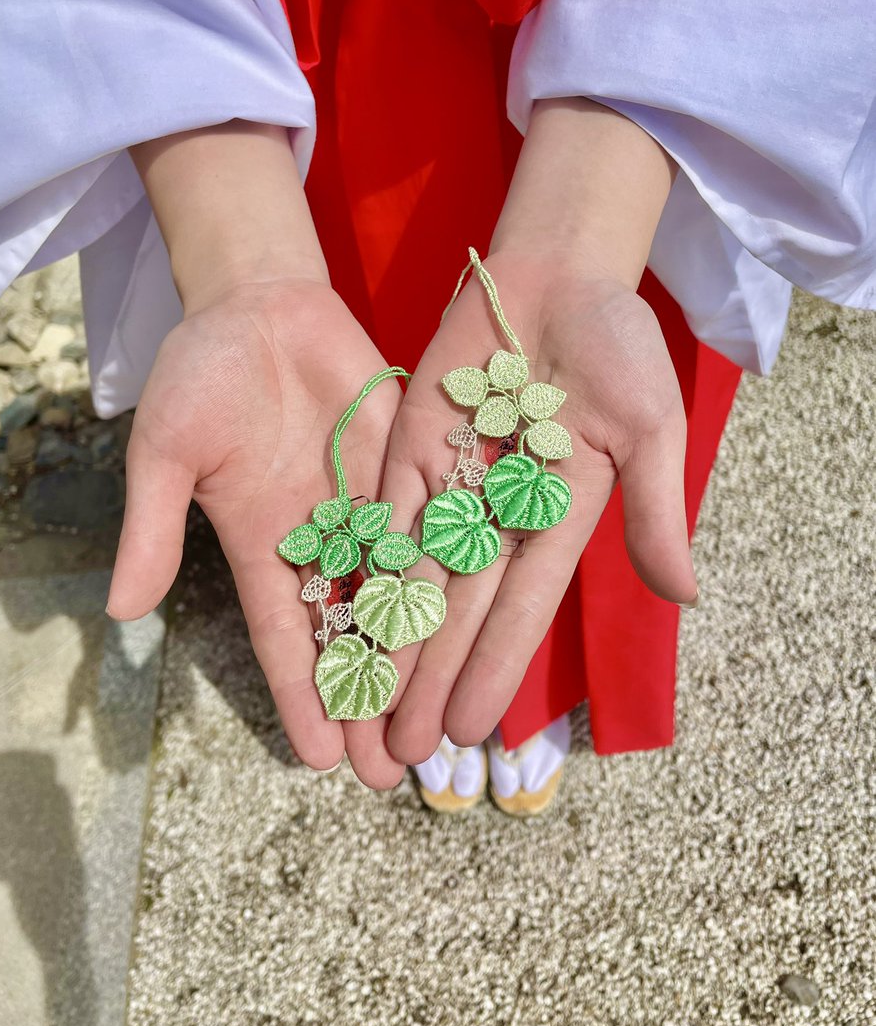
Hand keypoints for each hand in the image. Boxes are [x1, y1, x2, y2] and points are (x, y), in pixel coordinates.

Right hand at [106, 279, 410, 784]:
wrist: (260, 302)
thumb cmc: (200, 373)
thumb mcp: (166, 450)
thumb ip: (153, 526)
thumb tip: (119, 612)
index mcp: (261, 542)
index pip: (285, 636)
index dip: (303, 696)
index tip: (322, 761)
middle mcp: (322, 534)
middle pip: (351, 631)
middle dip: (369, 700)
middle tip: (396, 774)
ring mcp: (369, 501)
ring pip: (401, 591)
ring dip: (419, 655)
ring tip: (444, 719)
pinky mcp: (409, 462)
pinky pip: (435, 523)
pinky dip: (454, 571)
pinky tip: (481, 620)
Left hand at [381, 256, 694, 764]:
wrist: (555, 271)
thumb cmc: (617, 344)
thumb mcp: (651, 428)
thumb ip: (657, 511)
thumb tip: (687, 597)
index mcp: (558, 517)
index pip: (520, 610)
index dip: (494, 671)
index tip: (471, 732)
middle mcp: (498, 513)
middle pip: (458, 611)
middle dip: (429, 679)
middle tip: (399, 755)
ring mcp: (449, 482)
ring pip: (412, 576)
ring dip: (389, 643)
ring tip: (364, 707)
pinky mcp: (407, 447)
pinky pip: (381, 514)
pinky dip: (362, 568)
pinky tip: (338, 620)